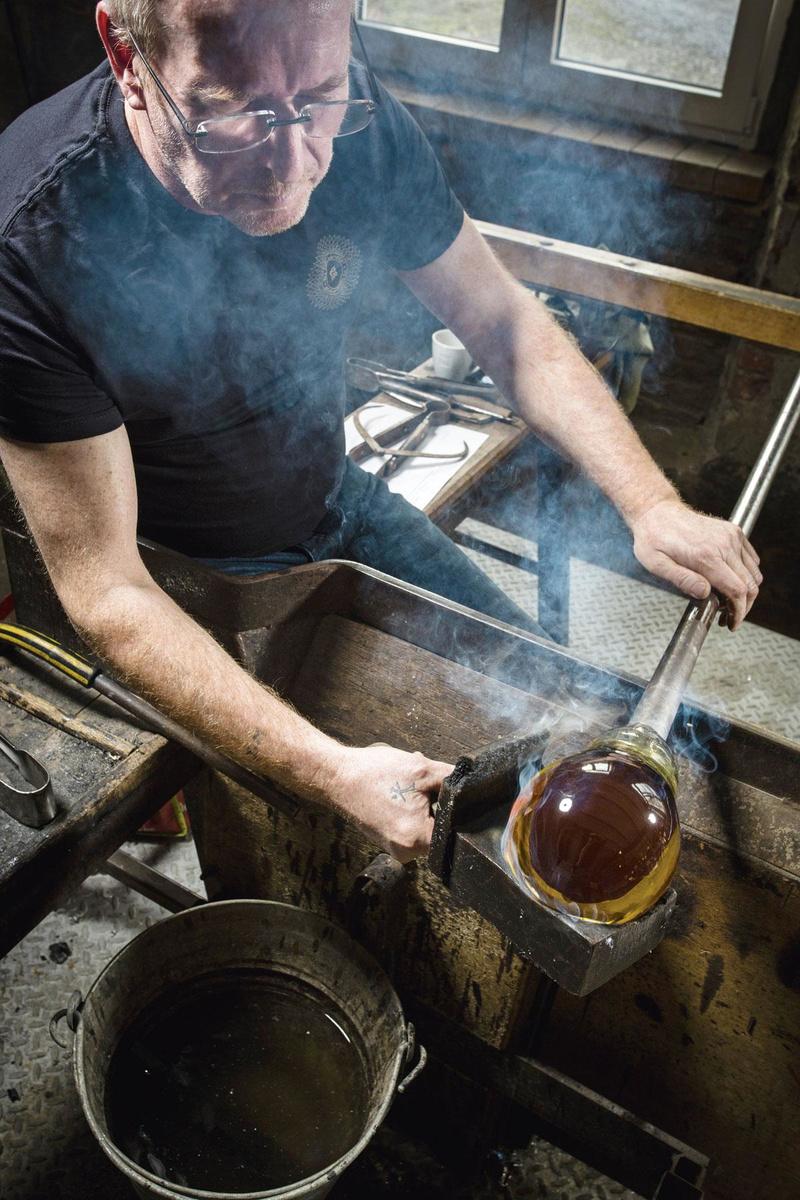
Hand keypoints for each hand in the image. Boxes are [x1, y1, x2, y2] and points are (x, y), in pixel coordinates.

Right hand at [325, 743, 453, 862]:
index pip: (454, 833)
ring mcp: (394, 848)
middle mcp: (406, 851)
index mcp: (416, 839)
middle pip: (440, 831)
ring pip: (425, 828)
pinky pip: (410, 828)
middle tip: (424, 787)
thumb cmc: (374, 773)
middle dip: (438, 807)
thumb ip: (453, 780)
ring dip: (424, 807)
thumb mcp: (422, 768)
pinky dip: (410, 811)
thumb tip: (473, 785)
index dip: (458, 812)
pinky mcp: (387, 840)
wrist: (337, 776)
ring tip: (409, 789)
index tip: (448, 795)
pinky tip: (399, 795)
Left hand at [630, 499, 761, 630]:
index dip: (739, 612)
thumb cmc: (653, 538)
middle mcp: (723, 544)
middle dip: (743, 607)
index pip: (737, 590)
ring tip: (727, 603)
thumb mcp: (656, 564)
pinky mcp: (734, 532)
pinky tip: (730, 582)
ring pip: (754, 573)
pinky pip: (751, 559)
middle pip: (750, 584)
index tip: (732, 623)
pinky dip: (747, 574)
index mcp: (706, 555)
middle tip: (728, 619)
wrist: (657, 512)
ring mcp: (731, 536)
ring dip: (746, 592)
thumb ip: (682, 579)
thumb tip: (704, 593)